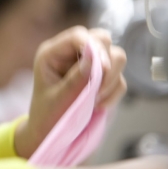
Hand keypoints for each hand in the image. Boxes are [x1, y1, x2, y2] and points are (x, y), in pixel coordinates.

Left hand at [15, 26, 126, 157]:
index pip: (78, 35)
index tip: (102, 68)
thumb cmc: (47, 115)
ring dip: (111, 79)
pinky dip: (114, 92)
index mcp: (53, 53)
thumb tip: (95, 58)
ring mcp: (89, 64)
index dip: (93, 46)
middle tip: (98, 88)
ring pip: (116, 56)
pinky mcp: (102, 77)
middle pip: (102, 39)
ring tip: (95, 99)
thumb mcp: (59, 99)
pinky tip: (98, 106)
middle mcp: (71, 53)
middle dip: (105, 63)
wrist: (50, 133)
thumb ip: (77, 78)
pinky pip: (120, 77)